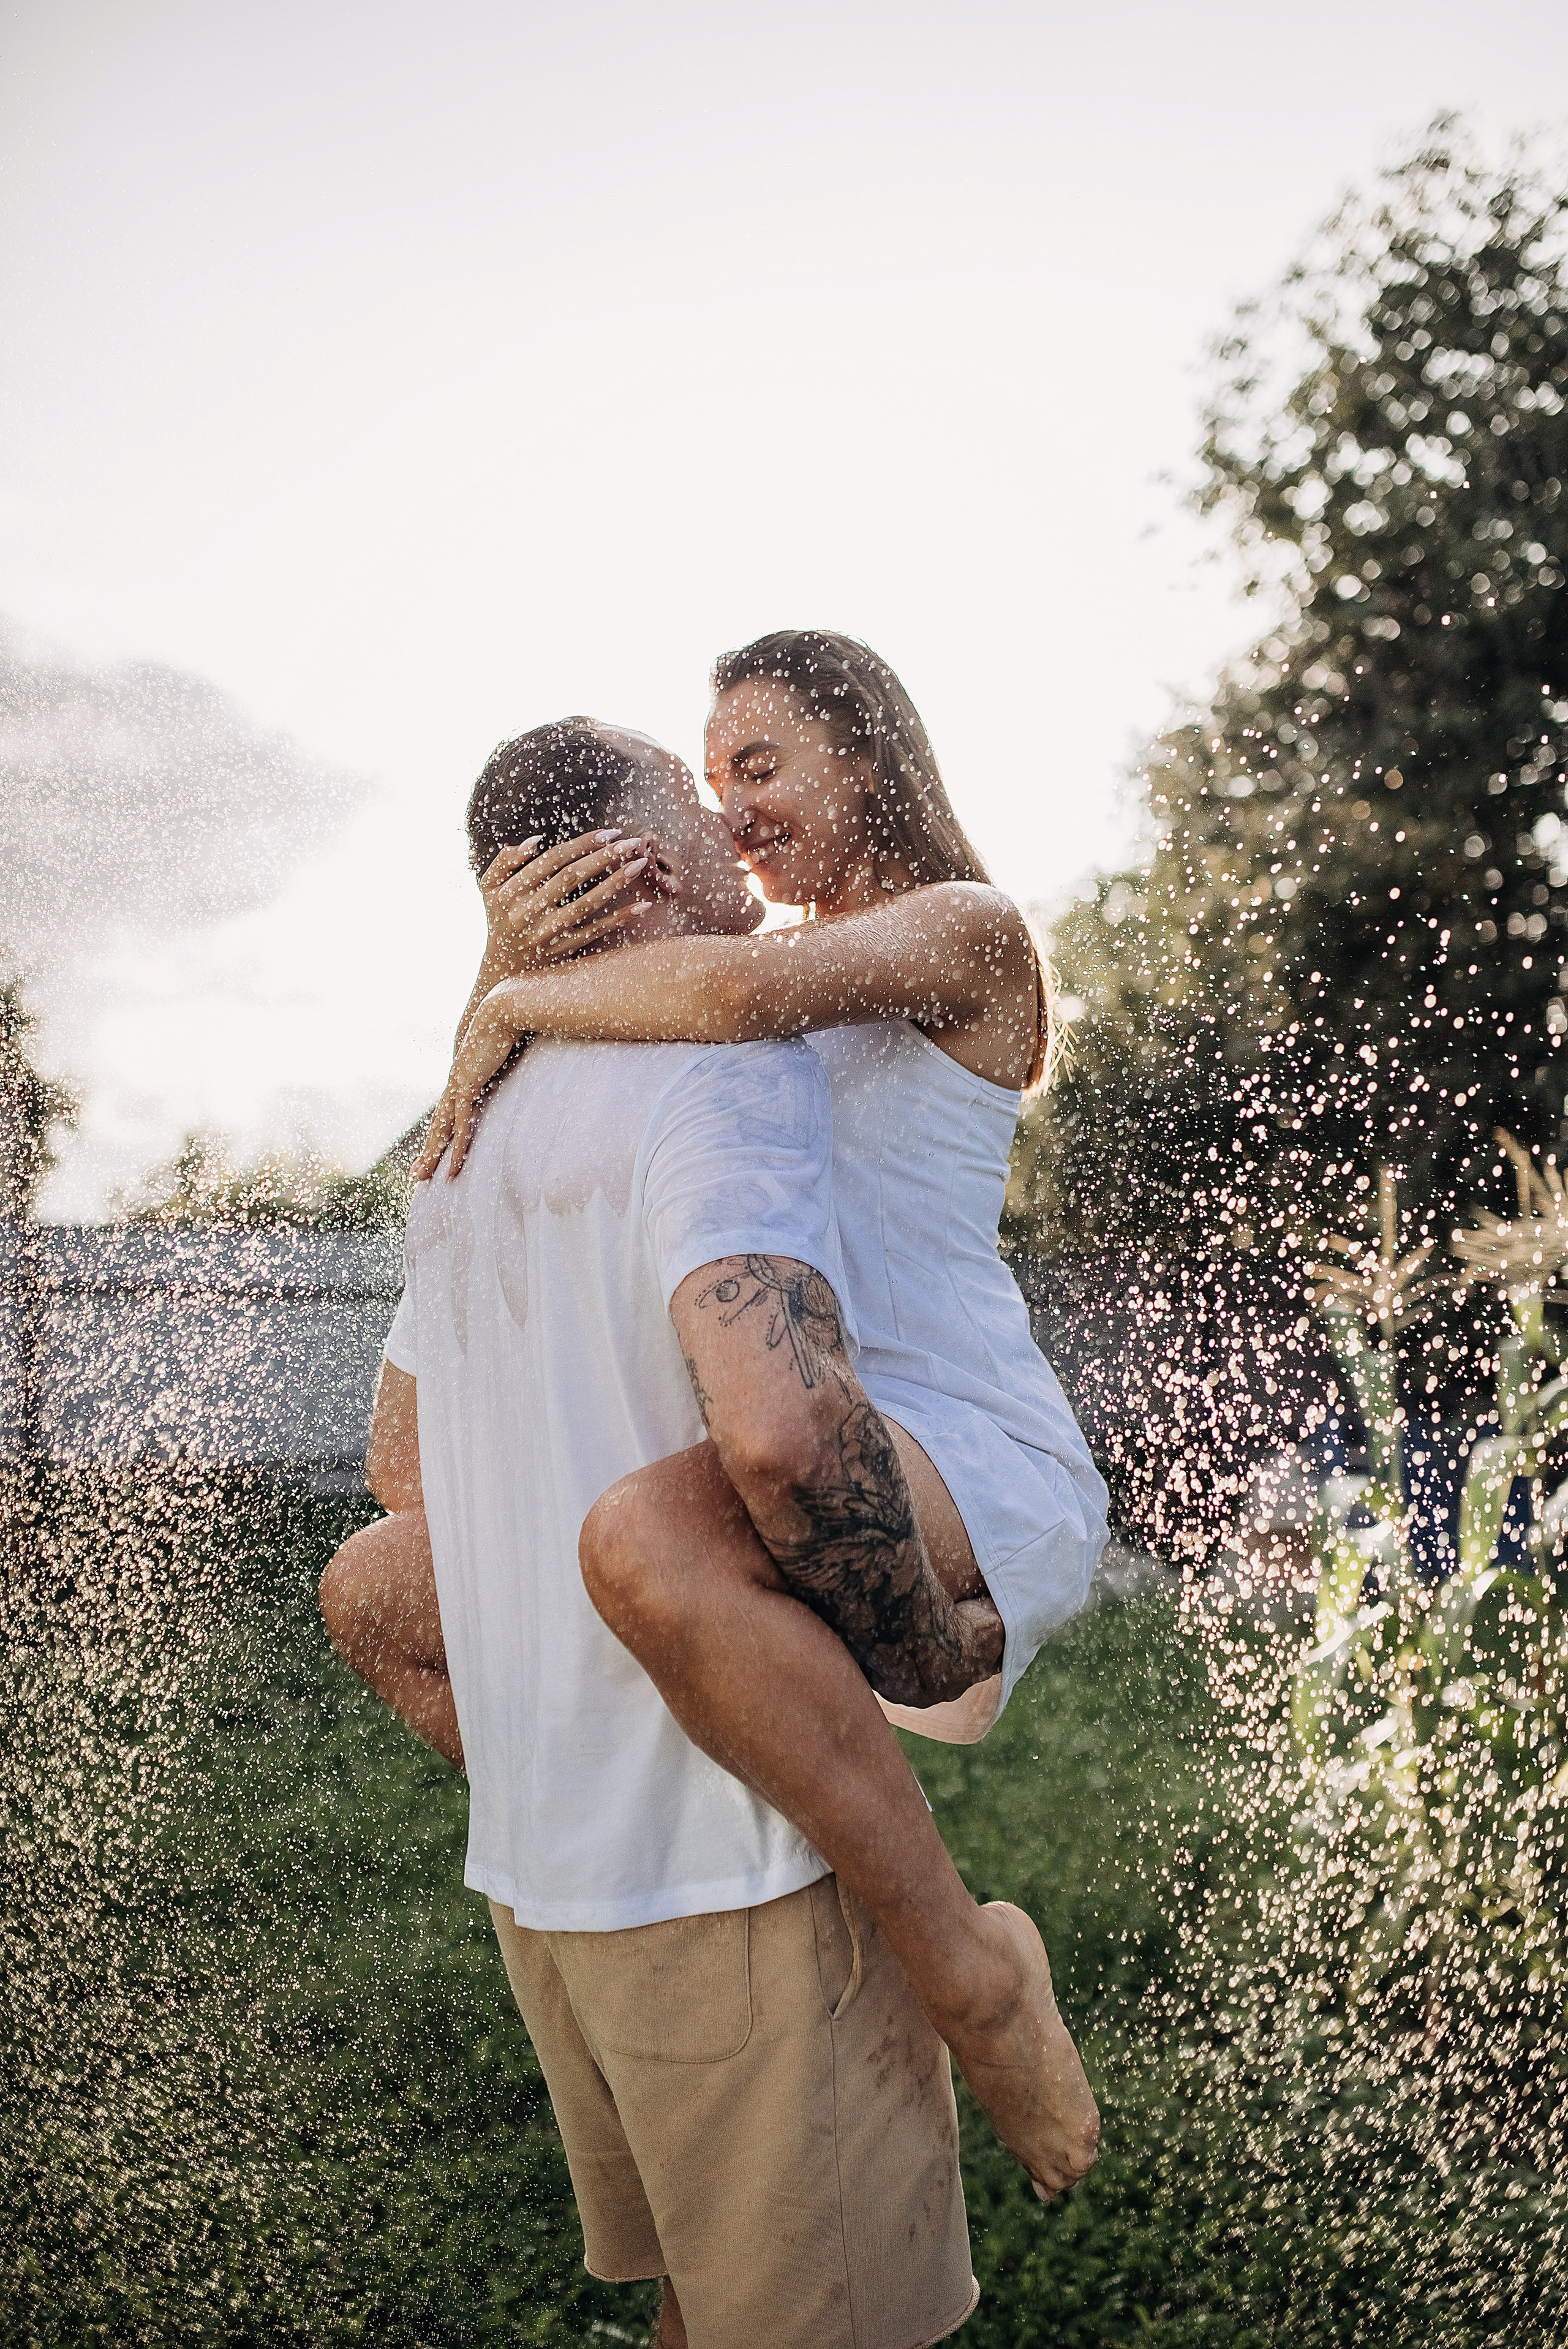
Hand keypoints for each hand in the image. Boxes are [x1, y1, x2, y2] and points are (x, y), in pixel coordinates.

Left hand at [413, 988, 527, 1181]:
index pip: (448, 1112)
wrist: (501, 1009)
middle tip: (417, 1174)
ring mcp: (457, 1086)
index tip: (436, 1149)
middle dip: (427, 1151)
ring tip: (422, 1177)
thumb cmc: (508, 1023)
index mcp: (463, 1077)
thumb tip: (518, 1055)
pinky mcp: (466, 1088)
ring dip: (431, 1155)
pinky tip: (453, 1166)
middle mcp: (455, 1084)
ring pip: (440, 1130)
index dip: (442, 1132)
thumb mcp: (506, 1047)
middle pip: (438, 1125)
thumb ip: (506, 1057)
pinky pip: (460, 1126)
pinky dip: (456, 1147)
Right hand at [477, 829, 660, 976]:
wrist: (501, 970)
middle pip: (571, 878)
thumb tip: (534, 840)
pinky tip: (642, 906)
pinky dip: (618, 920)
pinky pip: (594, 933)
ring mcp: (546, 934)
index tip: (610, 832)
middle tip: (633, 842)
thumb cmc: (500, 919)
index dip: (582, 844)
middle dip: (604, 857)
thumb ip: (504, 861)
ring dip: (615, 883)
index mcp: (510, 891)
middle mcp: (527, 912)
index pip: (552, 860)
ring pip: (585, 905)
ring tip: (640, 864)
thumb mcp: (489, 888)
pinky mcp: (562, 952)